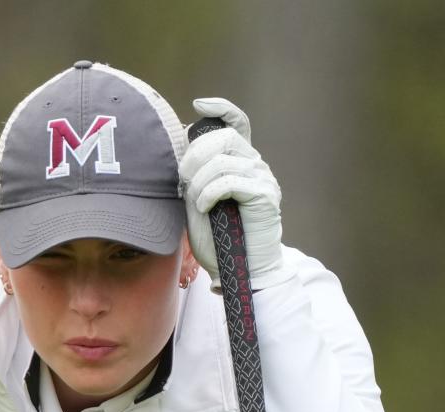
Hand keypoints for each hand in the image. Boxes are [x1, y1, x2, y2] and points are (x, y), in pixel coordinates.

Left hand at [180, 98, 292, 290]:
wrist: (243, 272)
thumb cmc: (219, 242)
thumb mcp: (198, 202)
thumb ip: (193, 177)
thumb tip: (178, 150)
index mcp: (240, 162)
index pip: (237, 122)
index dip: (220, 108)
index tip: (199, 105)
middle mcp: (255, 164)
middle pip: (222, 138)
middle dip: (194, 156)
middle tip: (183, 181)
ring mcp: (263, 178)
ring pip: (223, 160)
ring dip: (200, 181)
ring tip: (196, 203)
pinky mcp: (265, 195)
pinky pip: (230, 180)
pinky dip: (210, 193)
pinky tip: (205, 207)